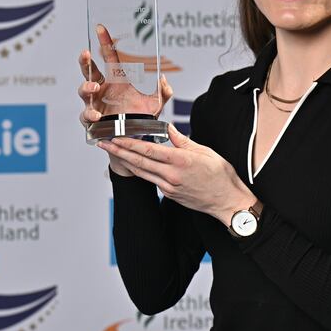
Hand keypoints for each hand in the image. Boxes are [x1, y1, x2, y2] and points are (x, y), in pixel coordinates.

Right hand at [78, 24, 172, 124]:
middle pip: (89, 71)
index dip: (105, 42)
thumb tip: (163, 80)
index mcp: (117, 80)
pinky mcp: (92, 120)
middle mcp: (104, 89)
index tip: (101, 28)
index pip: (110, 57)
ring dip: (86, 86)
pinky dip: (90, 114)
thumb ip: (163, 92)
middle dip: (85, 61)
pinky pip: (86, 115)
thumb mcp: (156, 103)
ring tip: (94, 87)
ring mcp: (96, 103)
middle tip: (86, 54)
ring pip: (84, 91)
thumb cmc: (141, 117)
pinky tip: (97, 115)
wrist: (134, 140)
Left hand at [97, 124, 255, 224]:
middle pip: (139, 162)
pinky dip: (140, 170)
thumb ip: (183, 141)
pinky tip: (134, 164)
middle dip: (118, 152)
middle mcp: (172, 175)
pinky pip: (151, 180)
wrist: (228, 201)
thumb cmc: (221, 175)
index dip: (129, 143)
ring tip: (113, 152)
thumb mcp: (205, 152)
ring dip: (126, 162)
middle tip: (103, 143)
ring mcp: (169, 187)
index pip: (148, 150)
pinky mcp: (170, 194)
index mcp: (181, 161)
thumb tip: (168, 129)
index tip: (115, 136)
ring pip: (142, 172)